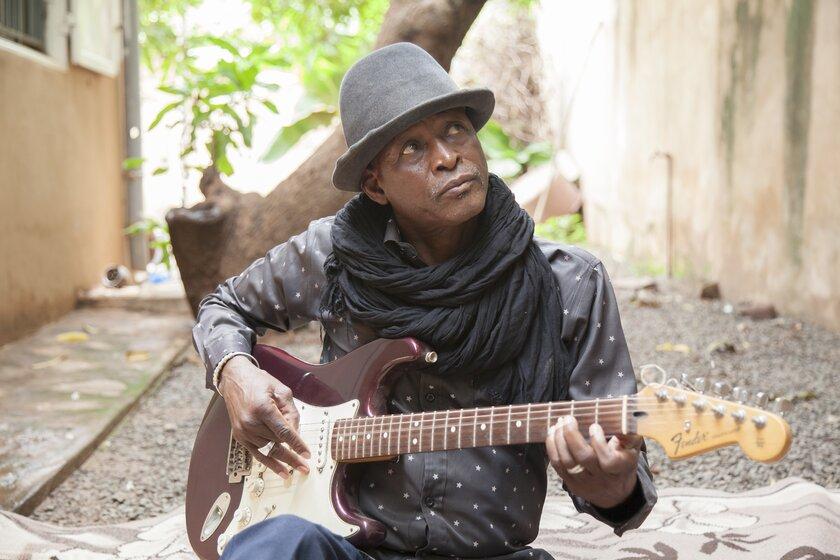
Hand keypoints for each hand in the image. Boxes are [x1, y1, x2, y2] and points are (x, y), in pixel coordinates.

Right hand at [218, 356, 309, 477]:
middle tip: (306, 467)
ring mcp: (243, 430)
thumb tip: (296, 432)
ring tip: (298, 468)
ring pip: (269, 448)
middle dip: (292, 452)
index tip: (307, 454)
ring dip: (283, 457)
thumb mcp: (281, 390)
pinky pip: (257, 454)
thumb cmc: (260, 382)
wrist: (235, 380)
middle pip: (277, 442)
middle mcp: (251, 422)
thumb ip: (291, 412)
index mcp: (263, 408)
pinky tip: (281, 471)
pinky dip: (269, 463)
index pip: (284, 431)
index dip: (297, 444)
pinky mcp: (239, 436)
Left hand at [545, 415, 640, 508]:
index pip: (608, 460)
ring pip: (566, 461)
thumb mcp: (632, 451)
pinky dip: (552, 447)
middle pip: (583, 458)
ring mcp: (584, 482)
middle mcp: (601, 478)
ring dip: (559, 439)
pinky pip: (557, 465)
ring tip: (559, 423)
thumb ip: (629, 435)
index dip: (599, 442)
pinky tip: (553, 433)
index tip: (594, 425)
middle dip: (572, 435)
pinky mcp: (571, 483)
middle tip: (569, 418)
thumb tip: (623, 418)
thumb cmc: (623, 464)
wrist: (616, 495)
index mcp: (619, 469)